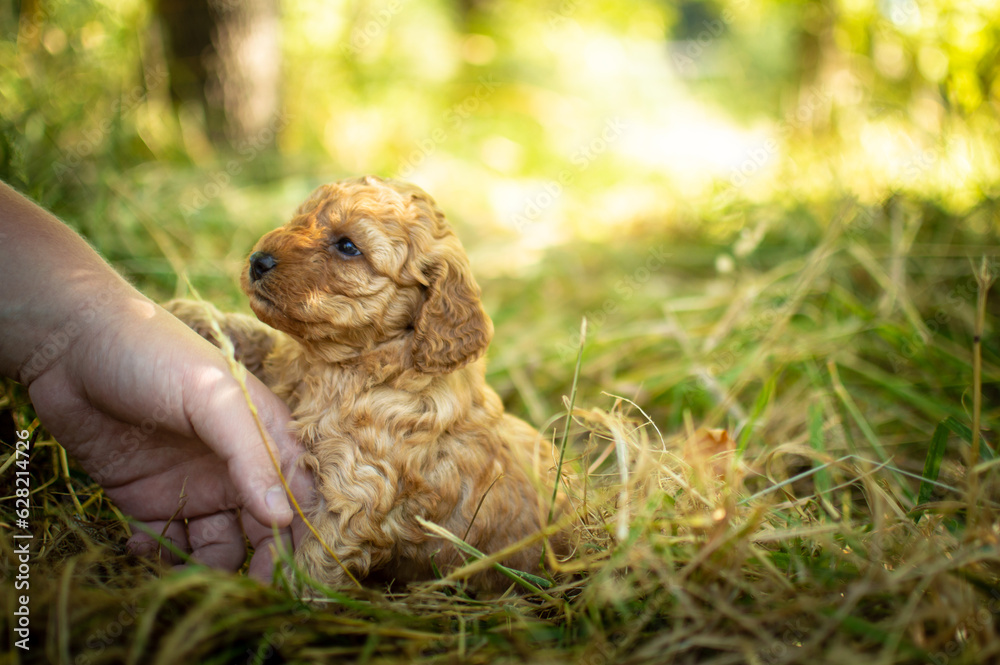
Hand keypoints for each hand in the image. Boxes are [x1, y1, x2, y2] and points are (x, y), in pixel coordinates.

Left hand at [26, 298, 312, 577]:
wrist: (71, 345)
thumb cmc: (157, 355)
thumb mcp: (214, 397)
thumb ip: (252, 456)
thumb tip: (284, 517)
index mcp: (265, 435)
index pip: (298, 493)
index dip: (301, 532)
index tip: (290, 566)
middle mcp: (235, 465)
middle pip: (264, 528)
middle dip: (261, 561)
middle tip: (248, 587)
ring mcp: (193, 484)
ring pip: (219, 544)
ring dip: (207, 563)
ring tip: (181, 559)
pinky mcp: (149, 499)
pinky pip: (170, 542)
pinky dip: (162, 555)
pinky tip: (142, 543)